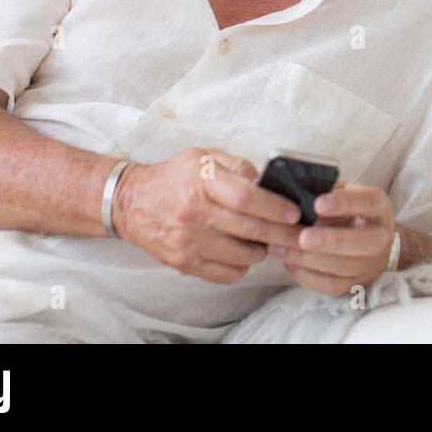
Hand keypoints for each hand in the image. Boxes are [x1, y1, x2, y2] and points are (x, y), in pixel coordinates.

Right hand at [113, 147, 304, 283]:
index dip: (274, 207)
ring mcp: (187, 241)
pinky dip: (242, 267)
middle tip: (299, 234)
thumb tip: (269, 182)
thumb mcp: (204, 157)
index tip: (294, 213)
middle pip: (248, 229)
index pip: (245, 197)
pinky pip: (225, 273)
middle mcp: (193, 212)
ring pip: (241, 255)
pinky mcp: (182, 262)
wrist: (132, 202)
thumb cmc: (175, 177)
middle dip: (281, 233)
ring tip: (269, 241)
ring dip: (263, 250)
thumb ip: (238, 166)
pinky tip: (245, 254)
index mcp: (201, 181)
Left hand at [268, 181, 395, 294]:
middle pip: (362, 243)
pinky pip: (331, 285)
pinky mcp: (356, 283)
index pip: (368, 202)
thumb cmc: (350, 210)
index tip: (318, 204)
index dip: (344, 203)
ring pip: (341, 266)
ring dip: (307, 258)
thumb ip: (327, 191)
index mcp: (380, 207)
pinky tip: (288, 263)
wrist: (371, 239)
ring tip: (279, 247)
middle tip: (303, 237)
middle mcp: (382, 237)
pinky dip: (307, 276)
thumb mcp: (345, 193)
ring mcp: (371, 264)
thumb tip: (296, 193)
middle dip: (330, 240)